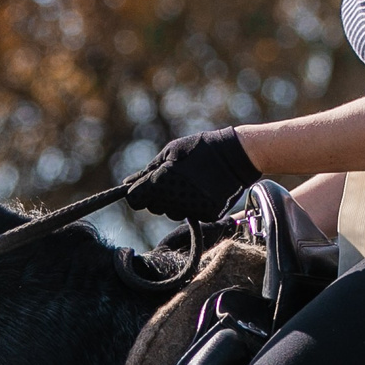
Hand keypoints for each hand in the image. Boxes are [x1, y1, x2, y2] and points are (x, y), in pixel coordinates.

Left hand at [125, 129, 262, 220]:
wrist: (237, 156)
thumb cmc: (200, 148)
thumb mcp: (171, 152)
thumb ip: (148, 170)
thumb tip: (127, 183)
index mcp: (160, 183)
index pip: (134, 200)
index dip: (137, 193)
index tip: (144, 187)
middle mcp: (174, 201)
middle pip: (153, 208)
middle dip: (157, 197)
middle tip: (173, 180)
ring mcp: (191, 210)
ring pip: (172, 213)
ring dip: (175, 202)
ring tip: (190, 183)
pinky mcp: (206, 216)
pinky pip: (191, 214)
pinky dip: (193, 205)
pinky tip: (202, 190)